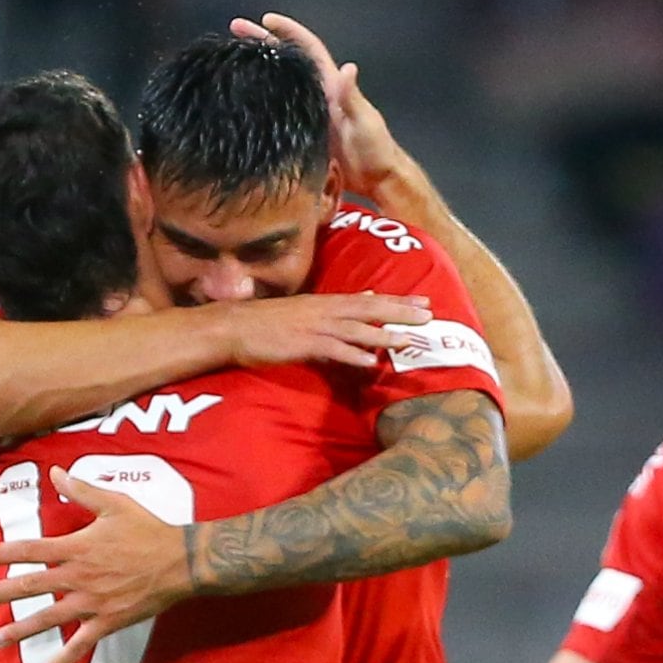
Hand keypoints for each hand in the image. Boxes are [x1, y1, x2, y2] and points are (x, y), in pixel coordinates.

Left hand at [0, 467, 196, 652]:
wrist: (181, 562)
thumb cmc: (149, 530)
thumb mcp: (115, 503)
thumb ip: (81, 490)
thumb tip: (55, 473)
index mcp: (77, 547)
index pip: (29, 550)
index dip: (1, 553)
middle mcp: (78, 577)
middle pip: (30, 587)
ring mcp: (92, 603)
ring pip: (48, 619)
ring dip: (19, 630)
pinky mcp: (108, 622)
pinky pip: (82, 643)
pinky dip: (64, 658)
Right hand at [211, 290, 425, 369]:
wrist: (233, 327)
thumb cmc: (267, 321)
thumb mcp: (306, 308)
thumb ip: (336, 307)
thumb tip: (365, 299)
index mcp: (326, 302)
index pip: (369, 299)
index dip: (397, 301)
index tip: (424, 302)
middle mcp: (324, 310)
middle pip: (370, 309)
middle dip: (400, 312)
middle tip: (428, 316)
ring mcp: (314, 326)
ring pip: (356, 329)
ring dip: (382, 334)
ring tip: (407, 340)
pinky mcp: (302, 344)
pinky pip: (332, 350)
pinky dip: (352, 356)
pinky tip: (370, 363)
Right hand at [236, 12, 409, 192]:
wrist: (376, 179)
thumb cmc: (375, 149)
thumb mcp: (364, 120)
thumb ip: (352, 96)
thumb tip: (348, 68)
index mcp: (331, 85)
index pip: (308, 49)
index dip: (289, 32)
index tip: (266, 19)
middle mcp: (319, 93)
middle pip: (288, 59)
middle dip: (263, 42)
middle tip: (236, 29)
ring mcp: (310, 111)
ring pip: (281, 81)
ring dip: (260, 67)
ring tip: (233, 58)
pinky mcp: (305, 131)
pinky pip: (281, 107)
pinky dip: (264, 96)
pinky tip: (246, 97)